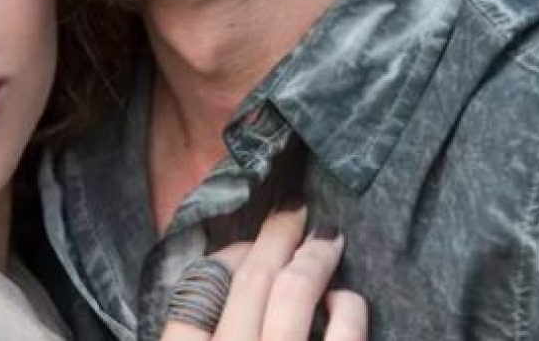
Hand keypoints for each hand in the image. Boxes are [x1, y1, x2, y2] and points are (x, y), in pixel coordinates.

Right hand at [160, 207, 367, 340]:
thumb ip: (205, 333)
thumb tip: (217, 299)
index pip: (191, 299)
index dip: (220, 261)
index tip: (242, 246)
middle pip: (247, 283)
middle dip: (274, 237)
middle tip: (292, 209)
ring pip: (293, 291)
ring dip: (313, 256)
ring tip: (327, 238)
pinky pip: (343, 333)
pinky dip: (347, 308)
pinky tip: (345, 301)